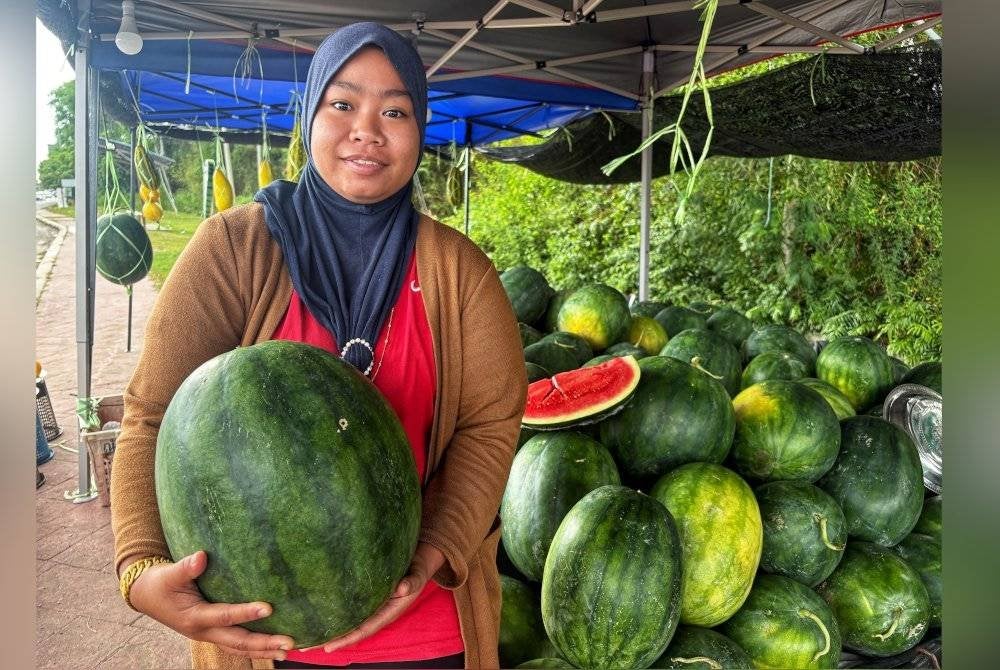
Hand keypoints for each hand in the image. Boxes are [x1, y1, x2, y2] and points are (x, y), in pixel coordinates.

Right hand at [128, 550, 294, 660]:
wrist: (148, 597)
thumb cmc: (161, 583)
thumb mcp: (169, 574)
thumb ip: (186, 567)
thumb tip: (201, 556)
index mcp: (194, 617)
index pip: (224, 616)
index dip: (245, 612)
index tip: (268, 607)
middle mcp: (204, 632)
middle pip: (237, 642)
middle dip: (263, 643)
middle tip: (288, 642)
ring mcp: (209, 636)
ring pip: (239, 648)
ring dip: (263, 650)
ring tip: (287, 651)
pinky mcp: (214, 634)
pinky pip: (237, 645)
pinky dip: (255, 648)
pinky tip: (274, 647)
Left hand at [308, 543, 445, 653]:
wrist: (417, 562)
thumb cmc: (417, 569)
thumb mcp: (417, 575)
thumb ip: (412, 581)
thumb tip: (403, 587)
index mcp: (387, 612)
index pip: (364, 629)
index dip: (346, 638)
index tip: (328, 647)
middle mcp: (375, 613)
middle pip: (350, 630)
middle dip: (328, 639)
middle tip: (304, 646)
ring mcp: (369, 606)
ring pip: (346, 621)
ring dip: (326, 628)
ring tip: (302, 634)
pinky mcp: (364, 597)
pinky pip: (347, 608)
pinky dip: (332, 613)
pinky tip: (315, 613)